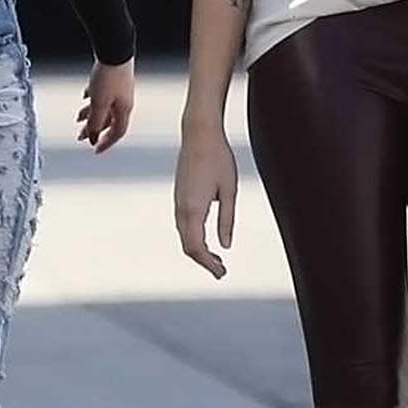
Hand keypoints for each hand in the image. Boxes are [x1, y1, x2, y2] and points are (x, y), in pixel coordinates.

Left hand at [76, 61, 134, 152]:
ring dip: (91, 114)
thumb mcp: (99, 104)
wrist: (114, 49)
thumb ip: (95, 123)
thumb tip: (93, 139)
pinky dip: (94, 98)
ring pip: (105, 107)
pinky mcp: (115, 78)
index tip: (95, 150)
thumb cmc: (109, 75)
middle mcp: (124, 101)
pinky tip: (87, 95)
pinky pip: (103, 94)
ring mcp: (120, 89)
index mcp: (124, 109)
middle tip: (81, 136)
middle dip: (94, 129)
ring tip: (79, 117)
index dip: (106, 143)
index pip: (117, 132)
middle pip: (109, 120)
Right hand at [172, 126, 238, 278]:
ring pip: (184, 236)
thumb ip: (227, 220)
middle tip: (222, 271)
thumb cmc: (219, 159)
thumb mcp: (229, 191)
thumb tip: (225, 246)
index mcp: (194, 209)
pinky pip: (183, 225)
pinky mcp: (179, 196)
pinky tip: (206, 239)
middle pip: (188, 245)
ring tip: (217, 259)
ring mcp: (178, 201)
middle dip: (203, 261)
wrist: (199, 134)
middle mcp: (181, 208)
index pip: (196, 247)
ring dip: (198, 250)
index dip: (208, 264)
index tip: (222, 273)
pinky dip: (193, 237)